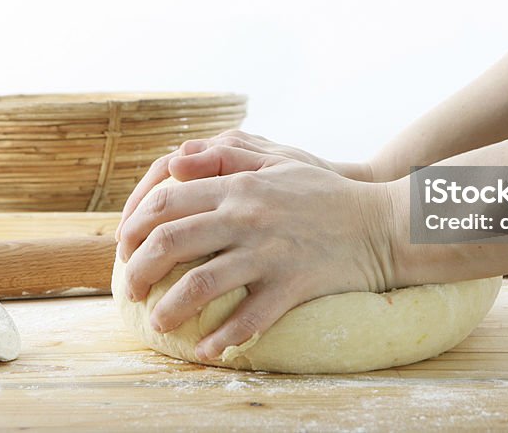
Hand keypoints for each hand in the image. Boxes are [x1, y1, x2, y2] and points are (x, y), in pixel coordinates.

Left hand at [115, 148, 395, 361]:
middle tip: (132, 290)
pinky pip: (248, 318)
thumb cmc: (327, 191)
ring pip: (200, 284)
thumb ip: (227, 158)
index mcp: (239, 186)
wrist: (382, 224)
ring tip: (160, 323)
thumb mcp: (280, 161)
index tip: (125, 248)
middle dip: (139, 270)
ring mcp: (269, 253)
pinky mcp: (292, 285)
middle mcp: (247, 217)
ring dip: (170, 309)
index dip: (134, 227)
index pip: (166, 202)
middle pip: (170, 243)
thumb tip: (175, 161)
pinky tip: (208, 349)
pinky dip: (222, 338)